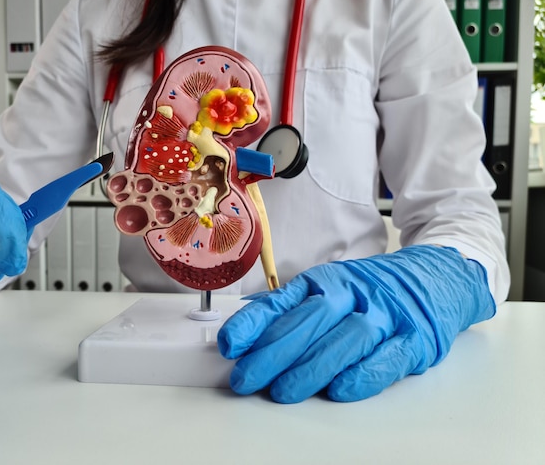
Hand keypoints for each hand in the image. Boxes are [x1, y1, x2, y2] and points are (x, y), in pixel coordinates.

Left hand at [217, 245, 495, 402]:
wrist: (437, 277)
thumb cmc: (374, 290)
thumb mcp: (332, 288)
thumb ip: (294, 310)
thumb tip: (247, 333)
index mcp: (329, 280)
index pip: (285, 300)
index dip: (254, 322)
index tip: (230, 344)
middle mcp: (355, 293)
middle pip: (312, 320)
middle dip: (274, 351)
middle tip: (246, 378)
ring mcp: (386, 314)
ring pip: (347, 338)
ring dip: (312, 366)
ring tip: (282, 391)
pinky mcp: (415, 338)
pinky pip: (388, 356)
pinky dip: (363, 374)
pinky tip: (339, 390)